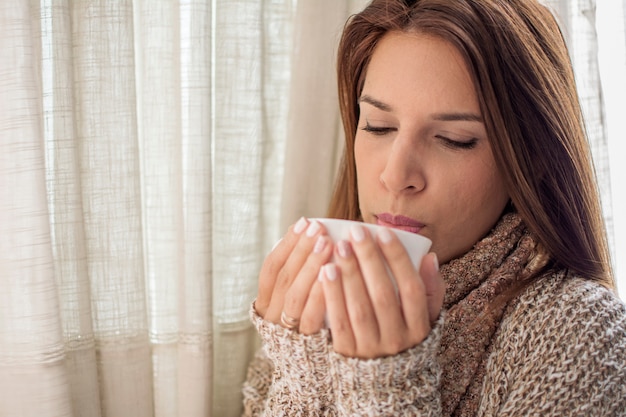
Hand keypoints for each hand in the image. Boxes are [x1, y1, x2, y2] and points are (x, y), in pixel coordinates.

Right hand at [254, 217, 333, 334]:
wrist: (315, 372)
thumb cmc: (310, 321)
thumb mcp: (297, 297)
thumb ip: (300, 272)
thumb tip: (313, 230)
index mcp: (265, 302)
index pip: (271, 268)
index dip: (286, 244)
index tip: (303, 222)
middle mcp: (270, 317)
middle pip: (283, 278)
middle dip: (301, 250)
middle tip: (319, 229)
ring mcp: (286, 332)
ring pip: (294, 294)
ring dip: (310, 266)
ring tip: (328, 244)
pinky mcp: (306, 344)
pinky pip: (310, 316)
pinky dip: (319, 293)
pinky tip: (331, 273)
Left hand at [320, 224, 443, 358]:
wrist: (382, 384)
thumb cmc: (402, 336)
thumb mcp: (424, 318)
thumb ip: (429, 290)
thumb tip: (430, 257)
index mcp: (420, 328)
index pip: (413, 288)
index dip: (398, 259)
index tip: (384, 232)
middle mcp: (398, 340)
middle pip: (384, 295)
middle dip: (369, 260)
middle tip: (355, 232)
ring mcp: (372, 349)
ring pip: (360, 308)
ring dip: (349, 275)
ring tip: (338, 248)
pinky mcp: (347, 354)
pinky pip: (339, 322)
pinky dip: (332, 296)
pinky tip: (325, 272)